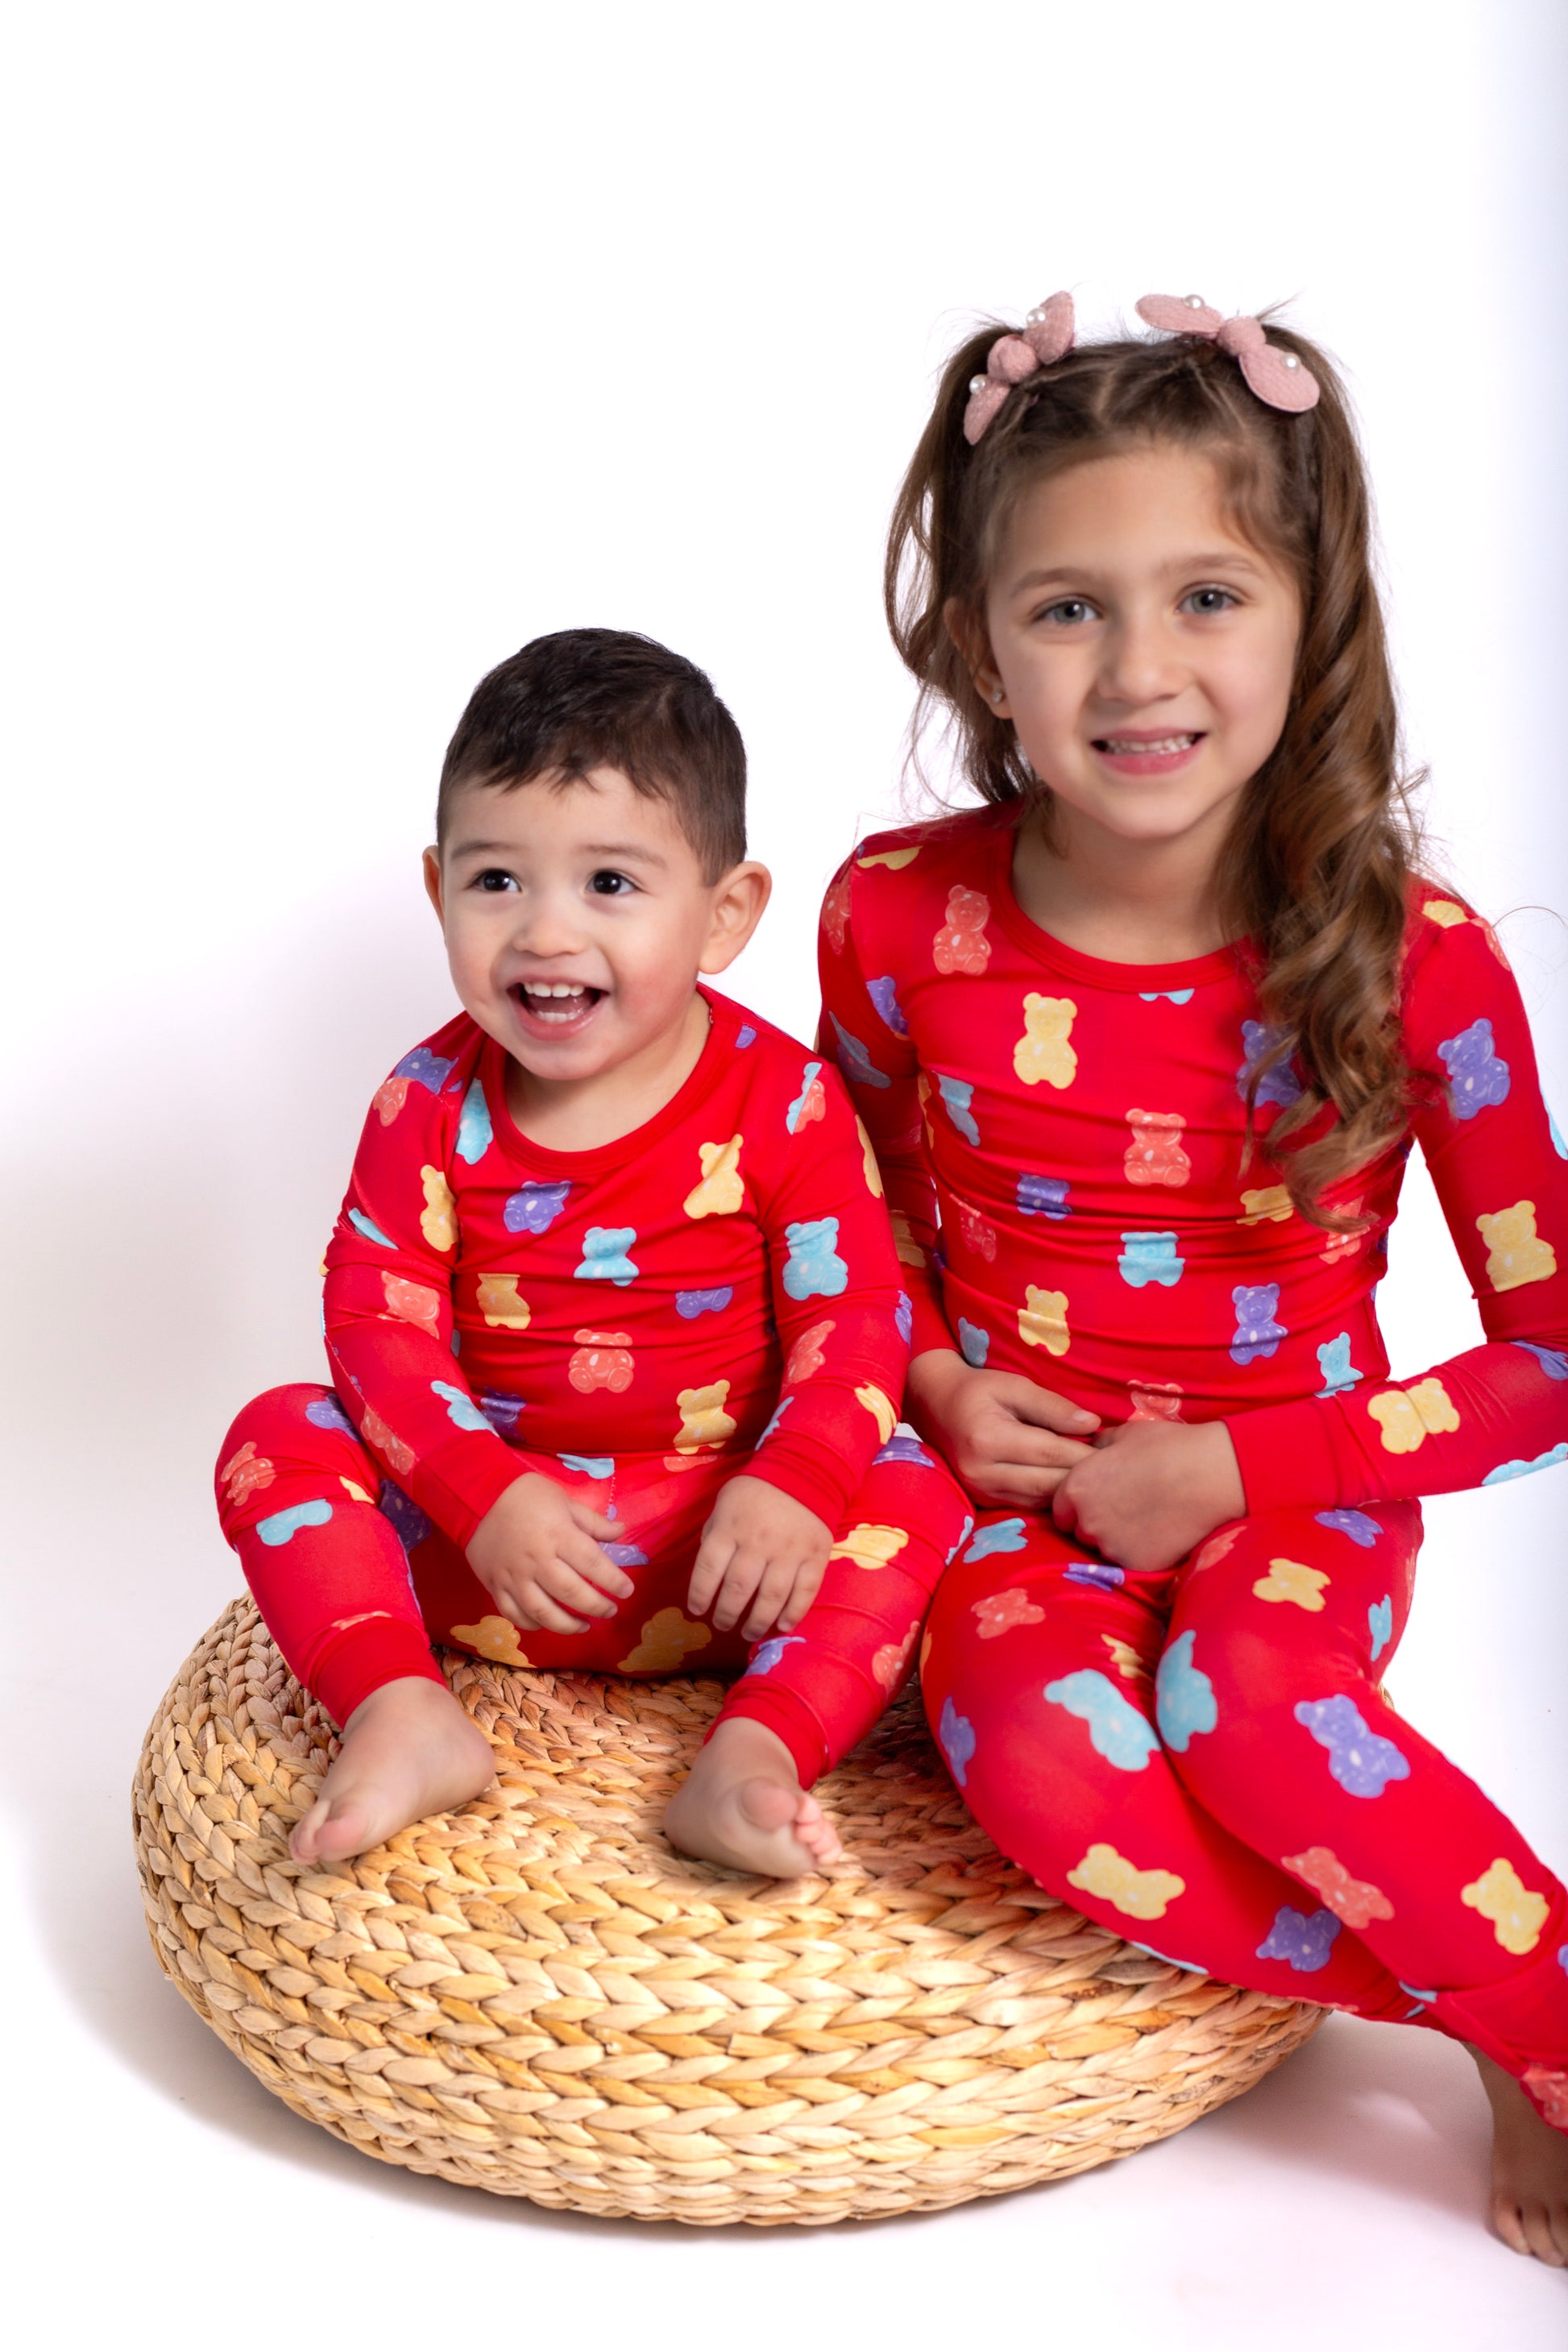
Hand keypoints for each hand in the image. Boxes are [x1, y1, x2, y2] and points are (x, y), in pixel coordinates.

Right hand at [465, 1473, 632, 1633]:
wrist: (479, 1496)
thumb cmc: (527, 1495)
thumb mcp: (565, 1500)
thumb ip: (593, 1522)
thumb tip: (621, 1531)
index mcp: (558, 1535)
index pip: (593, 1564)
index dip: (614, 1581)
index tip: (627, 1591)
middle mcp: (537, 1560)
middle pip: (572, 1594)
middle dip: (597, 1606)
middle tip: (611, 1609)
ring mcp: (514, 1576)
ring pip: (543, 1612)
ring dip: (568, 1625)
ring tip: (585, 1626)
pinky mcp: (495, 1585)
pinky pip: (514, 1614)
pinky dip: (534, 1624)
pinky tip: (549, 1623)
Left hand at [687, 1475, 832, 1640]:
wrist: (804, 1473)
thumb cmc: (755, 1493)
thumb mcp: (724, 1505)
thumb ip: (715, 1537)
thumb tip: (708, 1575)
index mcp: (730, 1528)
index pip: (707, 1570)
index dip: (699, 1596)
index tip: (698, 1610)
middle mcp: (758, 1542)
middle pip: (737, 1590)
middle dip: (726, 1615)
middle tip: (723, 1625)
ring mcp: (789, 1551)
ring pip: (770, 1598)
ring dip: (756, 1622)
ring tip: (748, 1632)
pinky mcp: (815, 1557)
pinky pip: (804, 1593)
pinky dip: (792, 1614)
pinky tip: (781, 1625)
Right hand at [905, 1348, 1099, 1506]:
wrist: (936, 1406)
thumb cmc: (978, 1390)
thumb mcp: (1013, 1386)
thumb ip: (1052, 1406)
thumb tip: (1092, 1425)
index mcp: (988, 1439)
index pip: (1051, 1453)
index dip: (1087, 1454)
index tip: (1116, 1451)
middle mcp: (982, 1472)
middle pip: (1049, 1484)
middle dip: (1084, 1477)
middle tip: (1117, 1470)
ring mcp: (981, 1491)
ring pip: (1041, 1501)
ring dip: (1071, 1491)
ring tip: (1099, 1479)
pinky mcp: (984, 1501)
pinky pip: (1029, 1505)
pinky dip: (1053, 1497)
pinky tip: (1073, 1485)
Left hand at [1051, 1419, 1244, 1573]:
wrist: (1211, 1475)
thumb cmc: (1168, 1447)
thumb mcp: (1125, 1435)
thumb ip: (1099, 1448)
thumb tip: (1092, 1450)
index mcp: (1076, 1488)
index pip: (1061, 1510)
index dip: (1079, 1506)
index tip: (1100, 1499)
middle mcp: (1086, 1522)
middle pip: (1080, 1532)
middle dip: (1096, 1524)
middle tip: (1127, 1509)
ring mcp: (1111, 1547)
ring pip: (1105, 1549)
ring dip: (1118, 1539)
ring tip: (1148, 1519)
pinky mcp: (1137, 1564)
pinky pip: (1130, 1561)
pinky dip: (1141, 1551)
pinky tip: (1161, 1532)